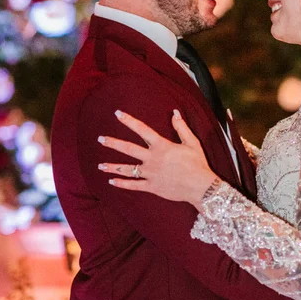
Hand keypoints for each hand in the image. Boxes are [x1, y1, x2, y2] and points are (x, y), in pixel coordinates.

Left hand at [97, 109, 217, 204]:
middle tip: (100, 139)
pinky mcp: (152, 187)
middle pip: (128, 149)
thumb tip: (175, 113)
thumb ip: (181, 128)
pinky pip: (134, 185)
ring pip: (127, 169)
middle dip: (113, 143)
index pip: (142, 130)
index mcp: (162, 146)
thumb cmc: (198, 164)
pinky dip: (122, 184)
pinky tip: (112, 182)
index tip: (118, 114)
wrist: (200, 187)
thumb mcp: (192, 143)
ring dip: (112, 166)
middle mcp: (153, 159)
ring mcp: (150, 174)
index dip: (129, 121)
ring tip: (100, 165)